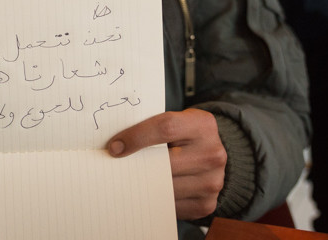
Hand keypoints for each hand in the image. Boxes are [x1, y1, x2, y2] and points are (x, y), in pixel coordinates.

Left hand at [108, 108, 225, 219]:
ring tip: (129, 180)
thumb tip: (117, 144)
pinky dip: (155, 200)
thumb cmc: (185, 135)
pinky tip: (146, 191)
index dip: (136, 137)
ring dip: (143, 185)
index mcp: (203, 125)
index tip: (114, 147)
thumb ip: (152, 127)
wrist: (212, 155)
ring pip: (166, 187)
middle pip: (165, 162)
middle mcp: (212, 153)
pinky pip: (171, 205)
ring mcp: (212, 181)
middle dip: (136, 165)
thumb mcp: (176, 120)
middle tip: (116, 167)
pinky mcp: (206, 204)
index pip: (165, 128)